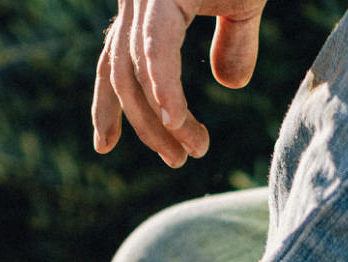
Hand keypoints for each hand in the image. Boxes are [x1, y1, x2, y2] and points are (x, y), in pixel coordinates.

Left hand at [92, 0, 268, 166]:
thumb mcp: (243, 4)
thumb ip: (235, 42)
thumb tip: (231, 84)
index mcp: (147, 4)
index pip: (117, 61)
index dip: (107, 105)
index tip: (104, 145)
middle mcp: (137, 1)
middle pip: (124, 76)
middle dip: (146, 125)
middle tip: (175, 160)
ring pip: (137, 71)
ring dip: (159, 119)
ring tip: (190, 152)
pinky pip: (155, 46)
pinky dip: (163, 86)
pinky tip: (174, 120)